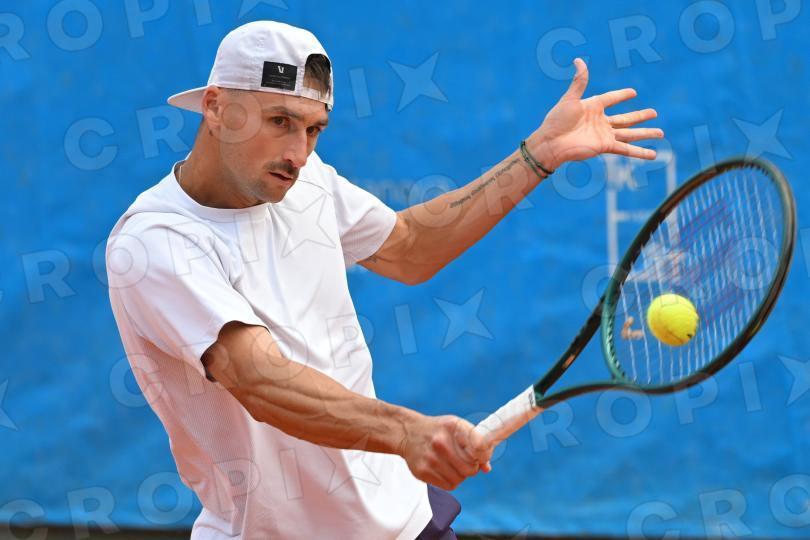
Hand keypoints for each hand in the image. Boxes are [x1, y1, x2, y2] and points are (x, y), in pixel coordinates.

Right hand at [399, 415, 492, 490]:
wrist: (408, 433)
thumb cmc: (438, 431)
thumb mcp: (456, 428)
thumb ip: (474, 444)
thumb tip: (486, 468)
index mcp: (453, 426)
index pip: (479, 444)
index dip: (484, 454)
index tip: (481, 457)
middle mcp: (441, 442)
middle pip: (470, 468)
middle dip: (472, 467)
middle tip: (466, 462)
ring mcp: (430, 458)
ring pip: (460, 479)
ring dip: (460, 475)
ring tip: (453, 465)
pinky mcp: (422, 471)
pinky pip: (448, 485)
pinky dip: (450, 480)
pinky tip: (444, 470)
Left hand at [526, 58, 663, 170]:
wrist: (551, 143)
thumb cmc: (557, 121)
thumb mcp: (569, 99)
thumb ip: (579, 81)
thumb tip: (579, 60)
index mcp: (593, 106)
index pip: (611, 98)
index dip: (622, 95)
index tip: (633, 92)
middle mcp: (601, 121)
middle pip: (626, 118)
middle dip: (640, 116)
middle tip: (654, 113)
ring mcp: (604, 134)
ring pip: (630, 133)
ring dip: (646, 133)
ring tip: (661, 133)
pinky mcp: (605, 146)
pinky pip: (627, 149)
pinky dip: (640, 152)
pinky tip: (654, 154)